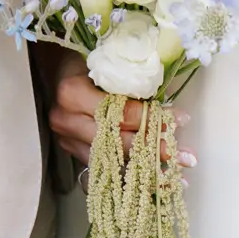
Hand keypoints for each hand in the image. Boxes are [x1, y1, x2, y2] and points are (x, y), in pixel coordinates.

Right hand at [42, 49, 191, 172]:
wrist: (52, 67)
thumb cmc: (83, 58)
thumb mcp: (106, 61)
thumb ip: (131, 82)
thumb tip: (170, 102)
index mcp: (72, 93)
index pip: (120, 113)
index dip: (152, 118)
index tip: (181, 120)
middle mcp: (66, 120)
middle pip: (117, 141)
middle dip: (154, 150)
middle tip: (186, 158)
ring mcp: (66, 139)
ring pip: (112, 158)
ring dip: (145, 167)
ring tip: (173, 176)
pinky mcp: (71, 150)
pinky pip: (104, 164)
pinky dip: (129, 170)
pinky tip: (150, 179)